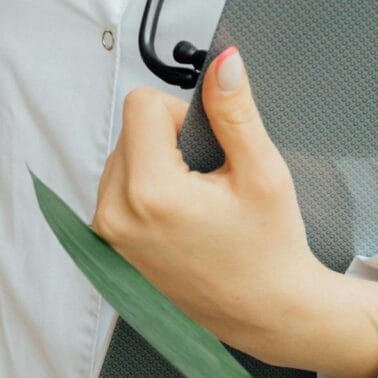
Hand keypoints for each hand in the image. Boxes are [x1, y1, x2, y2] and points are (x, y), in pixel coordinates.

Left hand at [91, 45, 349, 369]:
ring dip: (157, 165)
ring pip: (122, 156)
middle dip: (170, 140)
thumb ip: (235, 111)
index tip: (209, 148)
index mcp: (150, 192)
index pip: (141, 103)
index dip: (183, 114)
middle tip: (209, 180)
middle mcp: (115, 214)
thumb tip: (223, 64)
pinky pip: (117, 189)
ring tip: (197, 203)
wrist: (265, 313)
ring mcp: (107, 235)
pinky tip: (180, 219)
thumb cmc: (269, 251)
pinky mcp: (107, 247)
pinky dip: (146, 191)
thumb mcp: (262, 172)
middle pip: (130, 129)